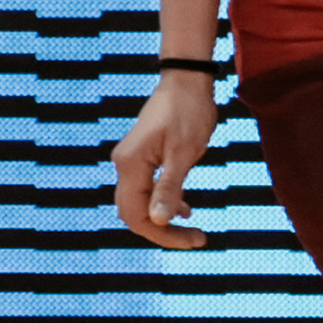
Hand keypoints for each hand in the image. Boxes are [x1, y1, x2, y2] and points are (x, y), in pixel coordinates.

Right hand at [114, 73, 217, 248]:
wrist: (186, 81)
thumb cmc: (189, 112)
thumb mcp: (184, 153)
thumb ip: (170, 188)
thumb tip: (158, 220)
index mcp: (130, 165)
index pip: (137, 216)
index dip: (163, 235)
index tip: (195, 241)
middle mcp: (124, 165)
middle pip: (134, 214)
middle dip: (163, 232)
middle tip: (198, 239)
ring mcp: (131, 161)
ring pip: (140, 203)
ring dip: (164, 219)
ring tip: (194, 229)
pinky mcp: (142, 158)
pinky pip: (146, 190)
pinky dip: (163, 202)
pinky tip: (185, 210)